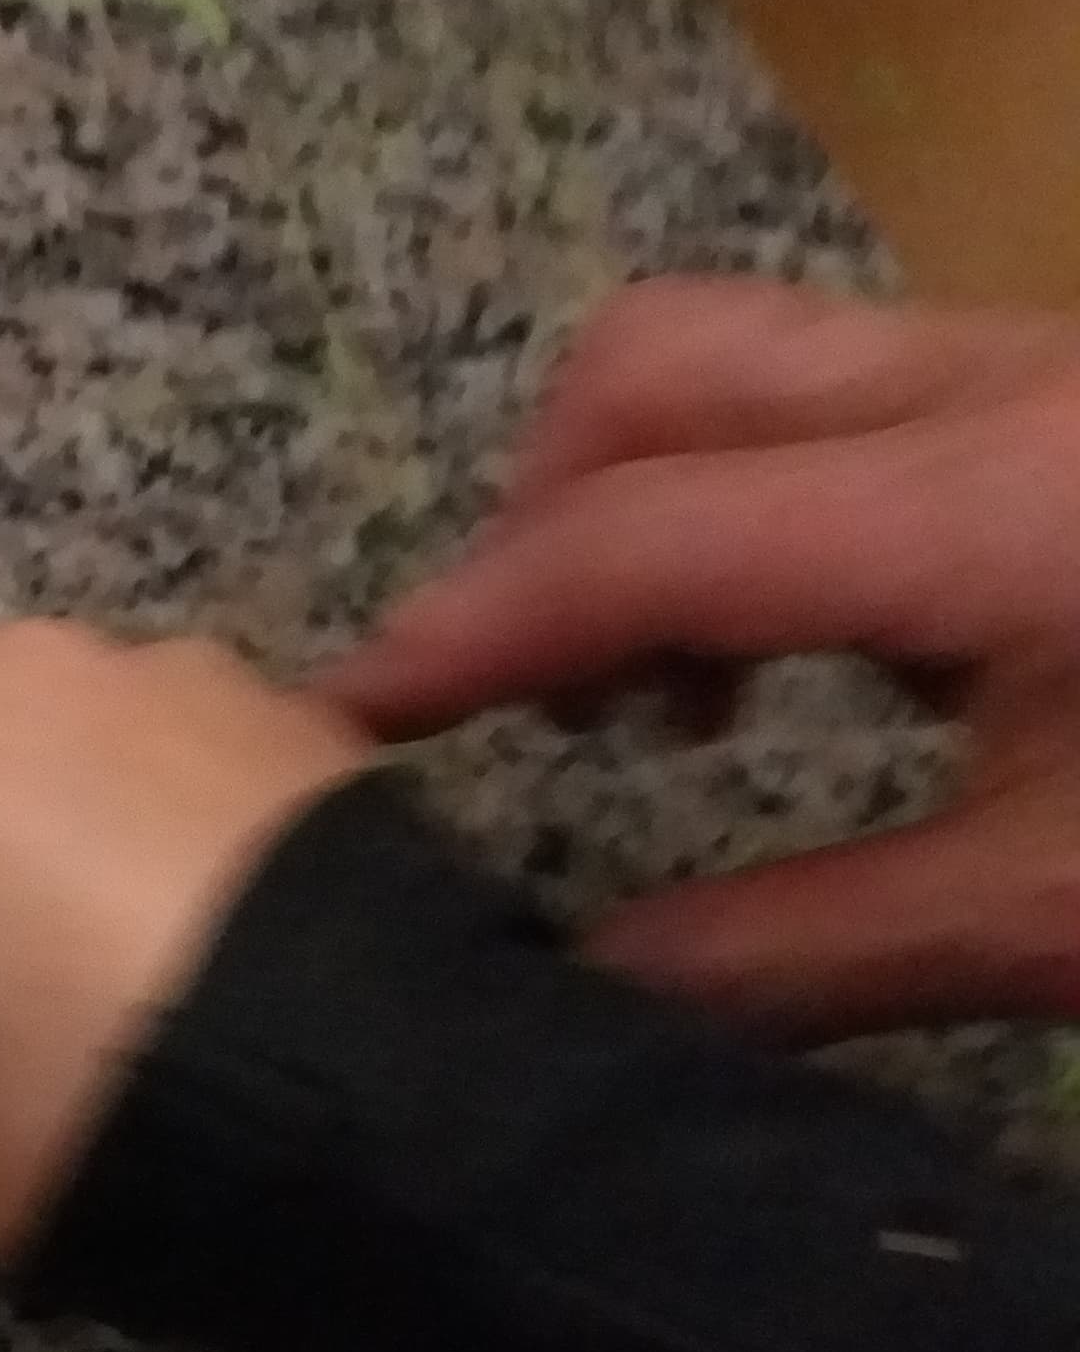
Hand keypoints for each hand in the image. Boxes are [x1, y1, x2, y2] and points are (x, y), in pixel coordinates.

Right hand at [325, 278, 1079, 1039]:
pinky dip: (757, 501)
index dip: (469, 630)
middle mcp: (987, 388)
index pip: (643, 535)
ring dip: (641, 503)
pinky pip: (837, 395)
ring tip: (666, 691)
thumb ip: (811, 949)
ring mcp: (1029, 375)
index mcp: (987, 504)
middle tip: (534, 695)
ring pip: (737, 356)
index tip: (343, 720)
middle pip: (651, 367)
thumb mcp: (1062, 915)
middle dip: (536, 521)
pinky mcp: (1056, 405)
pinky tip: (815, 654)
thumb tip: (581, 994)